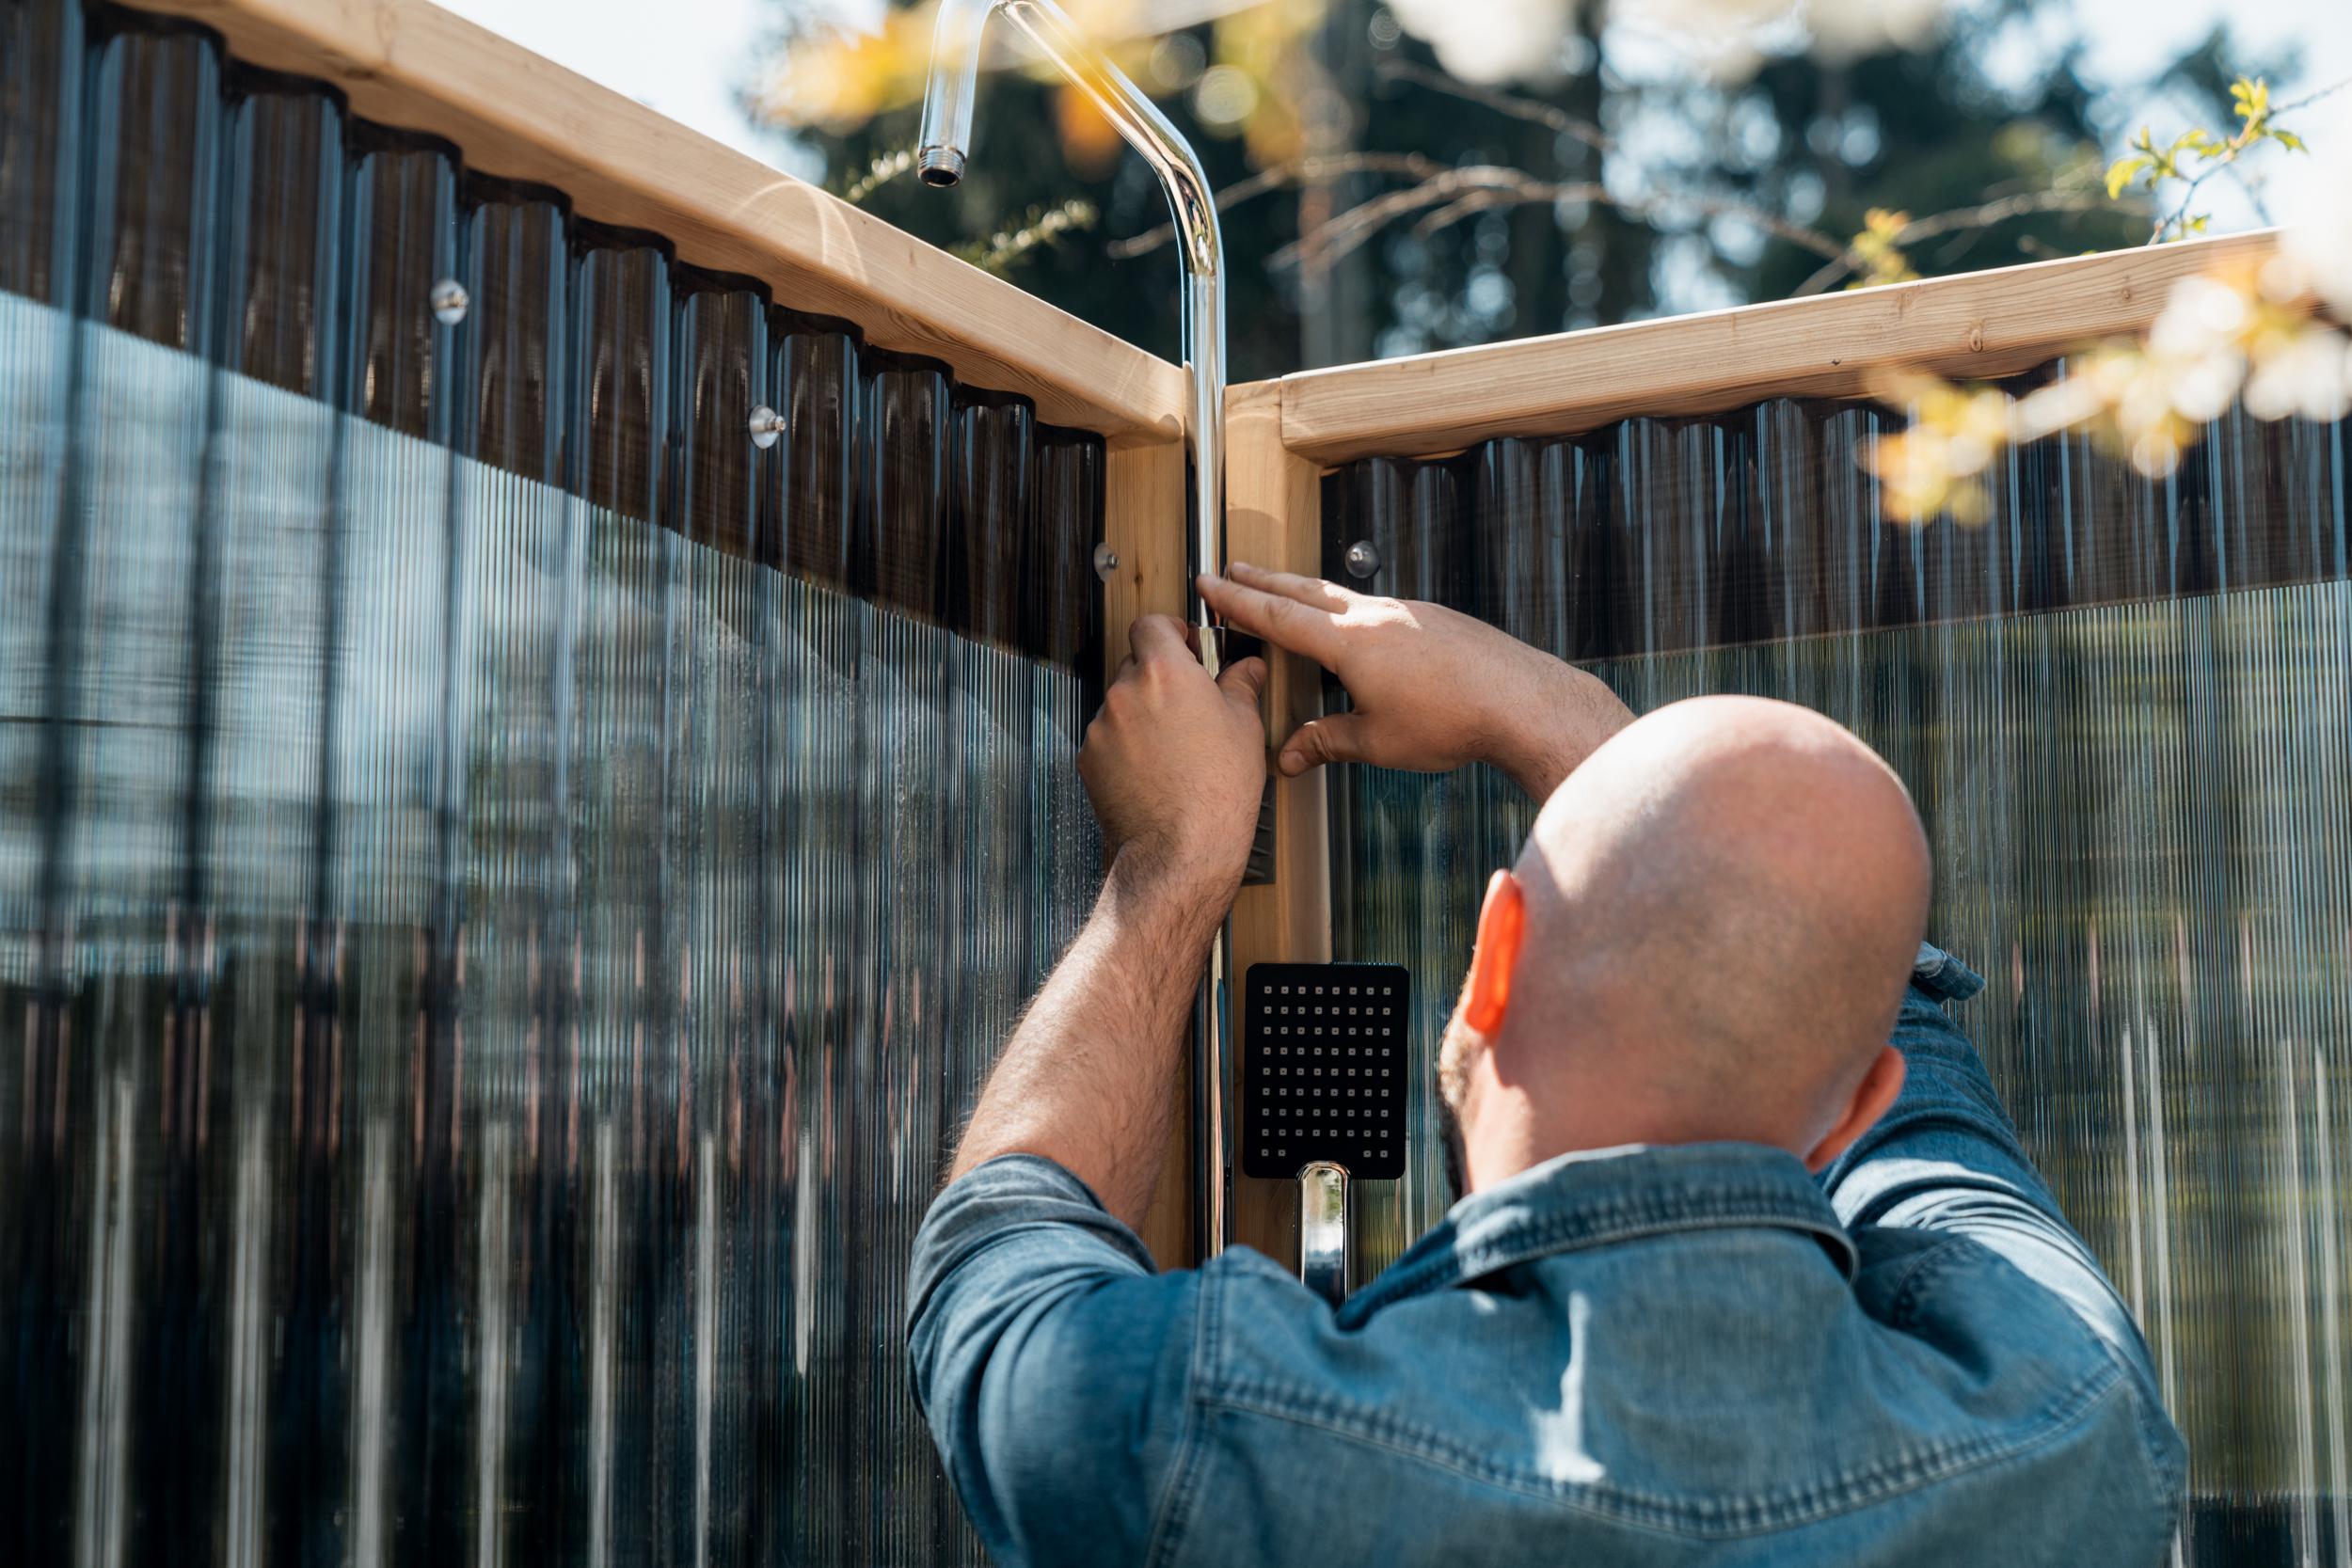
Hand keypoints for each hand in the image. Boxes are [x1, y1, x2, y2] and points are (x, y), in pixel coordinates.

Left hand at [1080, 615, 1267, 894]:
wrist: (1178, 851)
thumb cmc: (1215, 796)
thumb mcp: (1245, 729)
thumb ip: (1241, 687)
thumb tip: (1246, 671)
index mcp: (1166, 673)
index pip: (1152, 623)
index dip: (1170, 630)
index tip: (1186, 643)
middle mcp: (1127, 693)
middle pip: (1135, 662)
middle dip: (1159, 676)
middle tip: (1189, 701)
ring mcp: (1103, 727)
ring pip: (1121, 703)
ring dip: (1142, 713)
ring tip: (1175, 746)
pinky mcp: (1089, 758)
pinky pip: (1108, 737)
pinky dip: (1126, 745)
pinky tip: (1155, 768)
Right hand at [1197, 562, 1633, 802]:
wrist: (1524, 702)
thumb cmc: (1454, 721)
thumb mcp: (1378, 742)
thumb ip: (1328, 743)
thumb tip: (1289, 757)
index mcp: (1351, 643)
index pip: (1278, 616)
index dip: (1238, 602)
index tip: (1209, 584)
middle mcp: (1376, 616)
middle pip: (1306, 591)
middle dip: (1265, 581)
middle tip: (1235, 569)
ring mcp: (1409, 612)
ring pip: (1344, 595)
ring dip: (1309, 592)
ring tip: (1289, 592)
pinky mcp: (1436, 619)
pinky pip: (1379, 608)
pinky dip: (1351, 609)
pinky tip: (1358, 626)